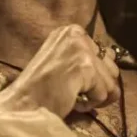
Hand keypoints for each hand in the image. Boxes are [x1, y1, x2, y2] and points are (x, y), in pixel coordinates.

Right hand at [0, 24, 119, 118]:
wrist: (22, 105)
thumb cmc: (41, 89)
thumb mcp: (65, 63)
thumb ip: (88, 57)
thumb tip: (113, 59)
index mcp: (70, 31)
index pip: (104, 54)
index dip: (93, 76)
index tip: (71, 83)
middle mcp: (76, 34)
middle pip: (111, 67)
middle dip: (97, 86)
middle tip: (72, 92)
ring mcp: (81, 49)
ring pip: (110, 82)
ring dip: (93, 96)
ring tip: (70, 96)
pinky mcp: (84, 66)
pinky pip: (104, 93)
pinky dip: (90, 104)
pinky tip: (71, 101)